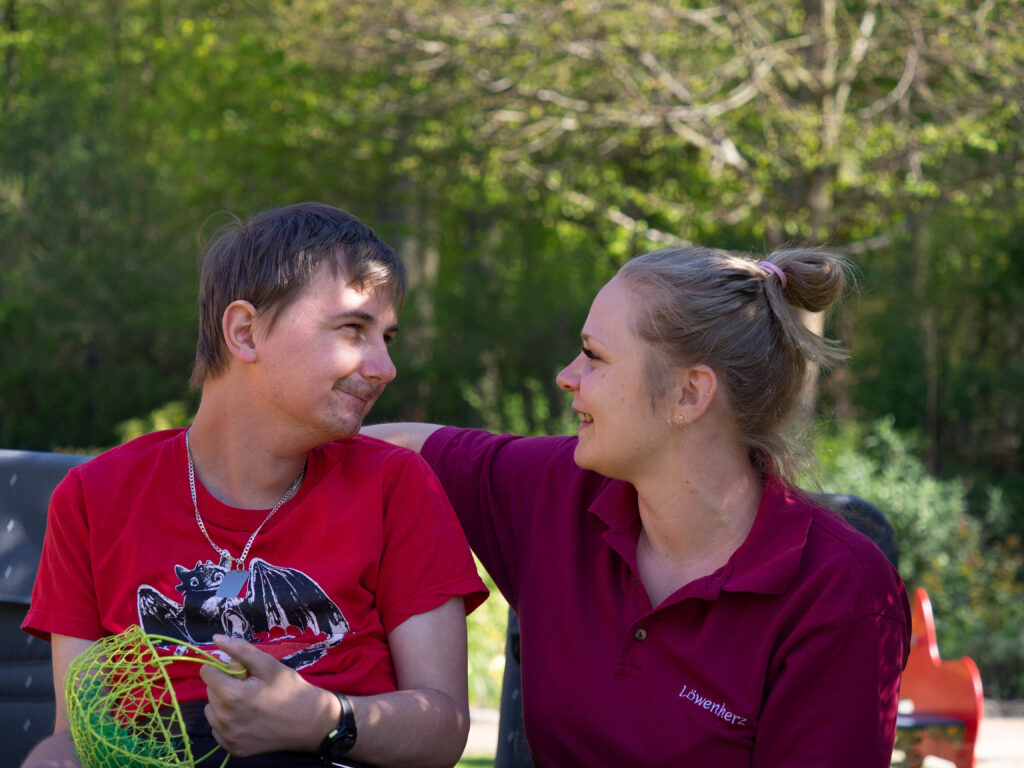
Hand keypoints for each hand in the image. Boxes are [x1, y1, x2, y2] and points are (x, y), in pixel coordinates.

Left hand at [200, 635, 338, 756]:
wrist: (309, 722)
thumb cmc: (290, 689)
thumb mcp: (269, 665)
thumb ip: (241, 650)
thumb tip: (216, 638)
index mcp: (232, 695)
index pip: (207, 673)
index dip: (224, 667)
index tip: (242, 672)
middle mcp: (225, 719)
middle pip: (210, 691)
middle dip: (225, 685)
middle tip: (251, 687)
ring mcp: (228, 737)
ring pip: (212, 711)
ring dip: (224, 704)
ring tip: (248, 703)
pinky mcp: (232, 748)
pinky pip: (218, 729)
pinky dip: (228, 722)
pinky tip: (248, 719)